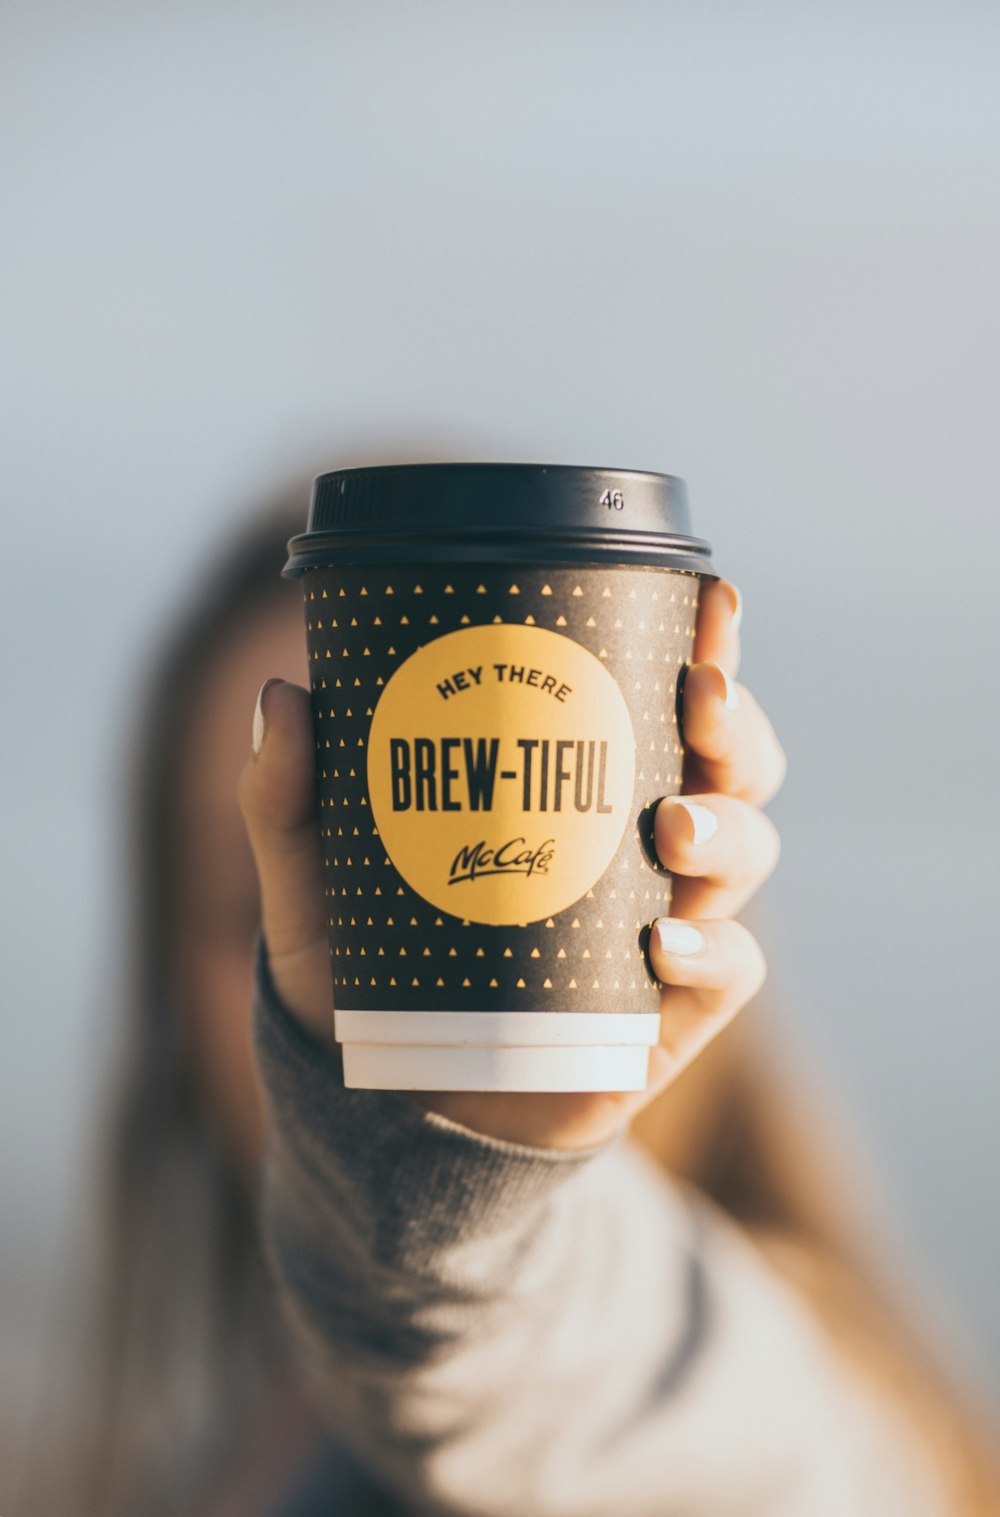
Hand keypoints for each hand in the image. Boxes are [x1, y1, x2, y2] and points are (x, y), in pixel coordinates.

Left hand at [238, 579, 785, 1150]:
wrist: (392, 1098)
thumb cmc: (371, 968)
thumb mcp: (319, 881)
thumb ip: (293, 799)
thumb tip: (280, 695)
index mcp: (585, 783)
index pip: (665, 698)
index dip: (706, 646)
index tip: (712, 598)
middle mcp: (646, 841)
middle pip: (734, 764)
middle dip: (736, 723)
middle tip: (698, 700)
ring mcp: (669, 924)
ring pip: (746, 851)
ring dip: (725, 827)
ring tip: (670, 826)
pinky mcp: (670, 1012)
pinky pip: (728, 971)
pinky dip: (713, 951)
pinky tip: (665, 943)